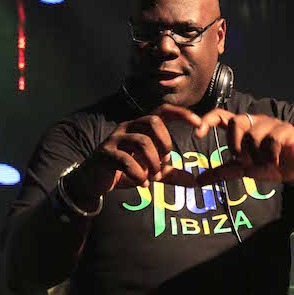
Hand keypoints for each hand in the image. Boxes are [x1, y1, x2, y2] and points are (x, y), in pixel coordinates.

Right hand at [65, 104, 201, 204]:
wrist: (94, 181)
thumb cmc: (124, 170)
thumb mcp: (151, 172)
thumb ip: (171, 174)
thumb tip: (194, 182)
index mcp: (140, 127)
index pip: (163, 112)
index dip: (181, 114)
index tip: (199, 123)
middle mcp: (128, 128)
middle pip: (152, 121)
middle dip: (165, 141)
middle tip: (166, 160)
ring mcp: (115, 139)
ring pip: (141, 141)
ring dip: (153, 162)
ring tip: (153, 176)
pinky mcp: (105, 154)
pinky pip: (125, 159)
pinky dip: (138, 173)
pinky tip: (142, 183)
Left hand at [194, 109, 293, 184]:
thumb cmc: (269, 164)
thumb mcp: (243, 170)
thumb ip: (222, 172)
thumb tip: (198, 181)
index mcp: (243, 128)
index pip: (221, 115)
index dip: (208, 120)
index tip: (197, 133)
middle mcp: (256, 121)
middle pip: (237, 122)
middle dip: (236, 144)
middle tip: (244, 160)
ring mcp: (272, 123)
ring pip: (254, 135)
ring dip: (256, 156)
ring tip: (264, 164)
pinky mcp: (286, 130)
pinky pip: (271, 141)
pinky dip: (270, 157)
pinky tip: (275, 162)